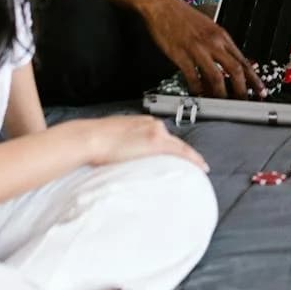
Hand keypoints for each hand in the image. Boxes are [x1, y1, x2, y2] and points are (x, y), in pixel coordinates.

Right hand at [70, 115, 207, 171]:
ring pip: (179, 146)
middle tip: (192, 165)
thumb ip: (121, 143)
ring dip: (189, 157)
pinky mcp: (156, 142)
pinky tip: (201, 167)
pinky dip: (193, 159)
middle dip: (183, 153)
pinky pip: (182, 151)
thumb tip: (120, 156)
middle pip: (173, 140)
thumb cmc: (93, 142)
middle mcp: (151, 123)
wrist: (88, 139)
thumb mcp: (111, 138)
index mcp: (140, 122)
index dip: (172, 146)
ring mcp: (155, 132)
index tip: (176, 154)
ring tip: (198, 167)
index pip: (161, 134)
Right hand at [139, 0, 263, 99]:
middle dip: (242, 89)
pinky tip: (198, 95)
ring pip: (216, 76)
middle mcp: (213, 43)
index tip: (260, 90)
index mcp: (221, 36)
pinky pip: (193, 77)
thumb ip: (220, 44)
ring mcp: (197, 49)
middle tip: (245, 102)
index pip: (243, 60)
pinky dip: (197, 89)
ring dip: (221, 94)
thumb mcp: (209, 27)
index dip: (254, 78)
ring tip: (223, 104)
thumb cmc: (183, 15)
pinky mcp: (181, 55)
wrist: (162, 5)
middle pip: (235, 70)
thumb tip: (232, 61)